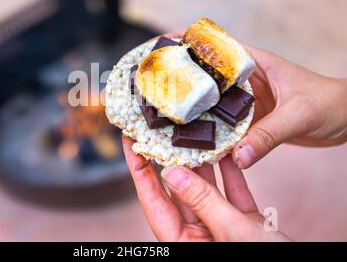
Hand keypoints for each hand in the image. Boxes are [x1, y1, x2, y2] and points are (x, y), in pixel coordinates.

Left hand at [123, 137, 290, 240]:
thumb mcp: (230, 231)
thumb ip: (201, 200)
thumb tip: (171, 172)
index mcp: (182, 242)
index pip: (152, 200)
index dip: (138, 169)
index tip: (129, 142)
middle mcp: (196, 234)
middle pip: (178, 189)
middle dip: (172, 158)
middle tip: (162, 129)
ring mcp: (220, 227)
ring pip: (206, 188)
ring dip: (204, 161)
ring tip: (196, 133)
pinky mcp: (242, 223)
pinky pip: (232, 192)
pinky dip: (231, 172)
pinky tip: (229, 150)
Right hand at [158, 34, 346, 167]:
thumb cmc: (330, 104)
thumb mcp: (298, 115)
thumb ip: (267, 135)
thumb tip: (237, 157)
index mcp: (254, 64)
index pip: (215, 47)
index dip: (187, 44)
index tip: (160, 47)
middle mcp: (245, 81)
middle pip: (206, 76)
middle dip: (180, 78)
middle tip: (152, 86)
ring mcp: (246, 101)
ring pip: (212, 102)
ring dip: (192, 107)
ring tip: (164, 114)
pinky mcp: (250, 121)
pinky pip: (225, 125)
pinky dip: (210, 131)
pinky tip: (193, 140)